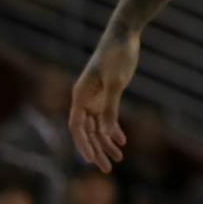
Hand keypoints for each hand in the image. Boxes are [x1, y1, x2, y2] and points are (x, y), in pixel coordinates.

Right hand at [69, 33, 138, 172]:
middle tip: (106, 169)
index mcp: (80, 95)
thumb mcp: (117, 82)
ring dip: (106, 143)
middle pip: (87, 131)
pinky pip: (107, 117)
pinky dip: (113, 129)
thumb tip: (106, 134)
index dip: (83, 144)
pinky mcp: (106, 95)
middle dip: (95, 150)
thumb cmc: (117, 54)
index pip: (77, 126)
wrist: (125, 34)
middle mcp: (84, 99)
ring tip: (118, 159)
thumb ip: (111, 107)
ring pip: (97, 127)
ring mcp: (95, 97)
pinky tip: (122, 141)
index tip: (90, 160)